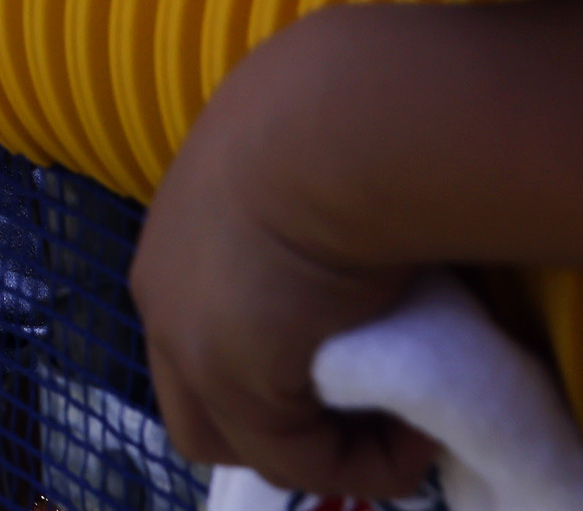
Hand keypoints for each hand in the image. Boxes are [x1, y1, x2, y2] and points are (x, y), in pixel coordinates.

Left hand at [132, 12, 438, 494]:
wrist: (345, 125)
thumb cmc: (346, 117)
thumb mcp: (304, 160)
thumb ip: (306, 203)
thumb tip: (359, 226)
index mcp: (174, 234)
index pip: (198, 325)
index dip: (267, 359)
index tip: (342, 362)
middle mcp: (162, 292)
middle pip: (197, 400)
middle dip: (274, 421)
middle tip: (359, 414)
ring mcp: (188, 343)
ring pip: (241, 440)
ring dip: (321, 449)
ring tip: (399, 426)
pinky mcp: (237, 387)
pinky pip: (301, 463)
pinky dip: (364, 464)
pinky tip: (420, 435)